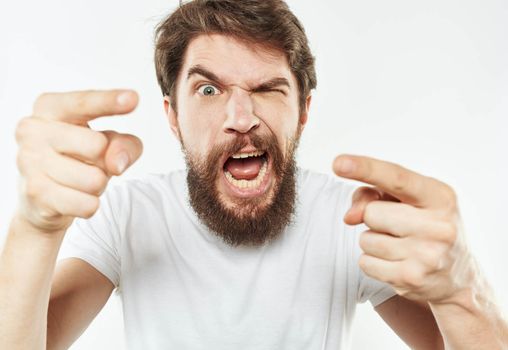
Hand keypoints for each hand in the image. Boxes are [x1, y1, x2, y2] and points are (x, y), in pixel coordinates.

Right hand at [15, 90, 142, 233]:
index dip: (109, 102)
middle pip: (97, 145)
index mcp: (50, 107)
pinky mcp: (35, 193)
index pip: (84, 103)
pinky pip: (87, 204)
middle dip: (105, 160)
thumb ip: (125, 145)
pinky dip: (90, 204)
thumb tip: (116, 162)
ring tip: (81, 180)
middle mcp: (33, 130)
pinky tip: (74, 197)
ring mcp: (29, 162)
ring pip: (95, 180)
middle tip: (90, 162)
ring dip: (98, 185)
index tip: (133, 98)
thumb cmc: (79, 157)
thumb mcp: (109, 143)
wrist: (42, 196)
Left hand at [333, 154, 473, 302]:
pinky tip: (397, 262)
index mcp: (440, 197)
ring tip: (400, 246)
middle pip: (372, 212)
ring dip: (374, 241)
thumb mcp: (409, 201)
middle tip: (398, 226)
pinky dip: (373, 262)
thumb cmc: (424, 227)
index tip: (338, 162)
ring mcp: (426, 255)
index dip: (365, 168)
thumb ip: (373, 194)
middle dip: (374, 217)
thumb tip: (349, 216)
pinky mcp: (411, 279)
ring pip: (365, 239)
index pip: (397, 178)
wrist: (457, 278)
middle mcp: (438, 225)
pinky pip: (365, 263)